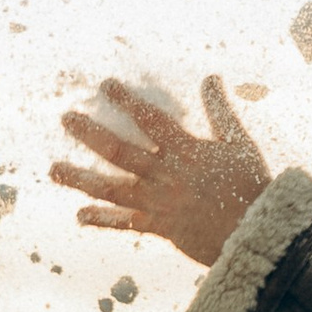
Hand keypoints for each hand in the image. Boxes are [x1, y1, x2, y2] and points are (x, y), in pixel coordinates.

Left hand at [49, 74, 268, 267]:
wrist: (256, 232)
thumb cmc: (252, 187)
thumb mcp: (239, 143)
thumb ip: (220, 111)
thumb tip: (210, 79)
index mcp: (186, 151)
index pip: (150, 119)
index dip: (126, 101)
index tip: (105, 86)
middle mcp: (166, 175)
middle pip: (120, 151)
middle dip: (90, 134)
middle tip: (66, 119)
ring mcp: (159, 202)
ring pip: (113, 188)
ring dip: (82, 179)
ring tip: (54, 170)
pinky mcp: (160, 227)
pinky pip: (126, 224)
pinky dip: (103, 220)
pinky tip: (80, 214)